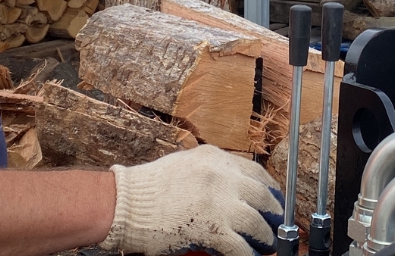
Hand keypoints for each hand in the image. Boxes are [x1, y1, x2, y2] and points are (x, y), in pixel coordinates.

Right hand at [99, 144, 283, 255]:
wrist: (128, 202)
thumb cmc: (152, 187)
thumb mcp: (187, 165)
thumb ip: (212, 172)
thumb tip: (236, 189)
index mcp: (214, 158)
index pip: (256, 172)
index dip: (270, 189)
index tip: (275, 201)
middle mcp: (220, 175)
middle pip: (262, 196)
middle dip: (274, 214)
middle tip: (276, 226)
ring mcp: (217, 202)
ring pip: (257, 223)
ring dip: (264, 238)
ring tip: (265, 245)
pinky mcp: (212, 229)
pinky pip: (241, 247)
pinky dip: (248, 255)